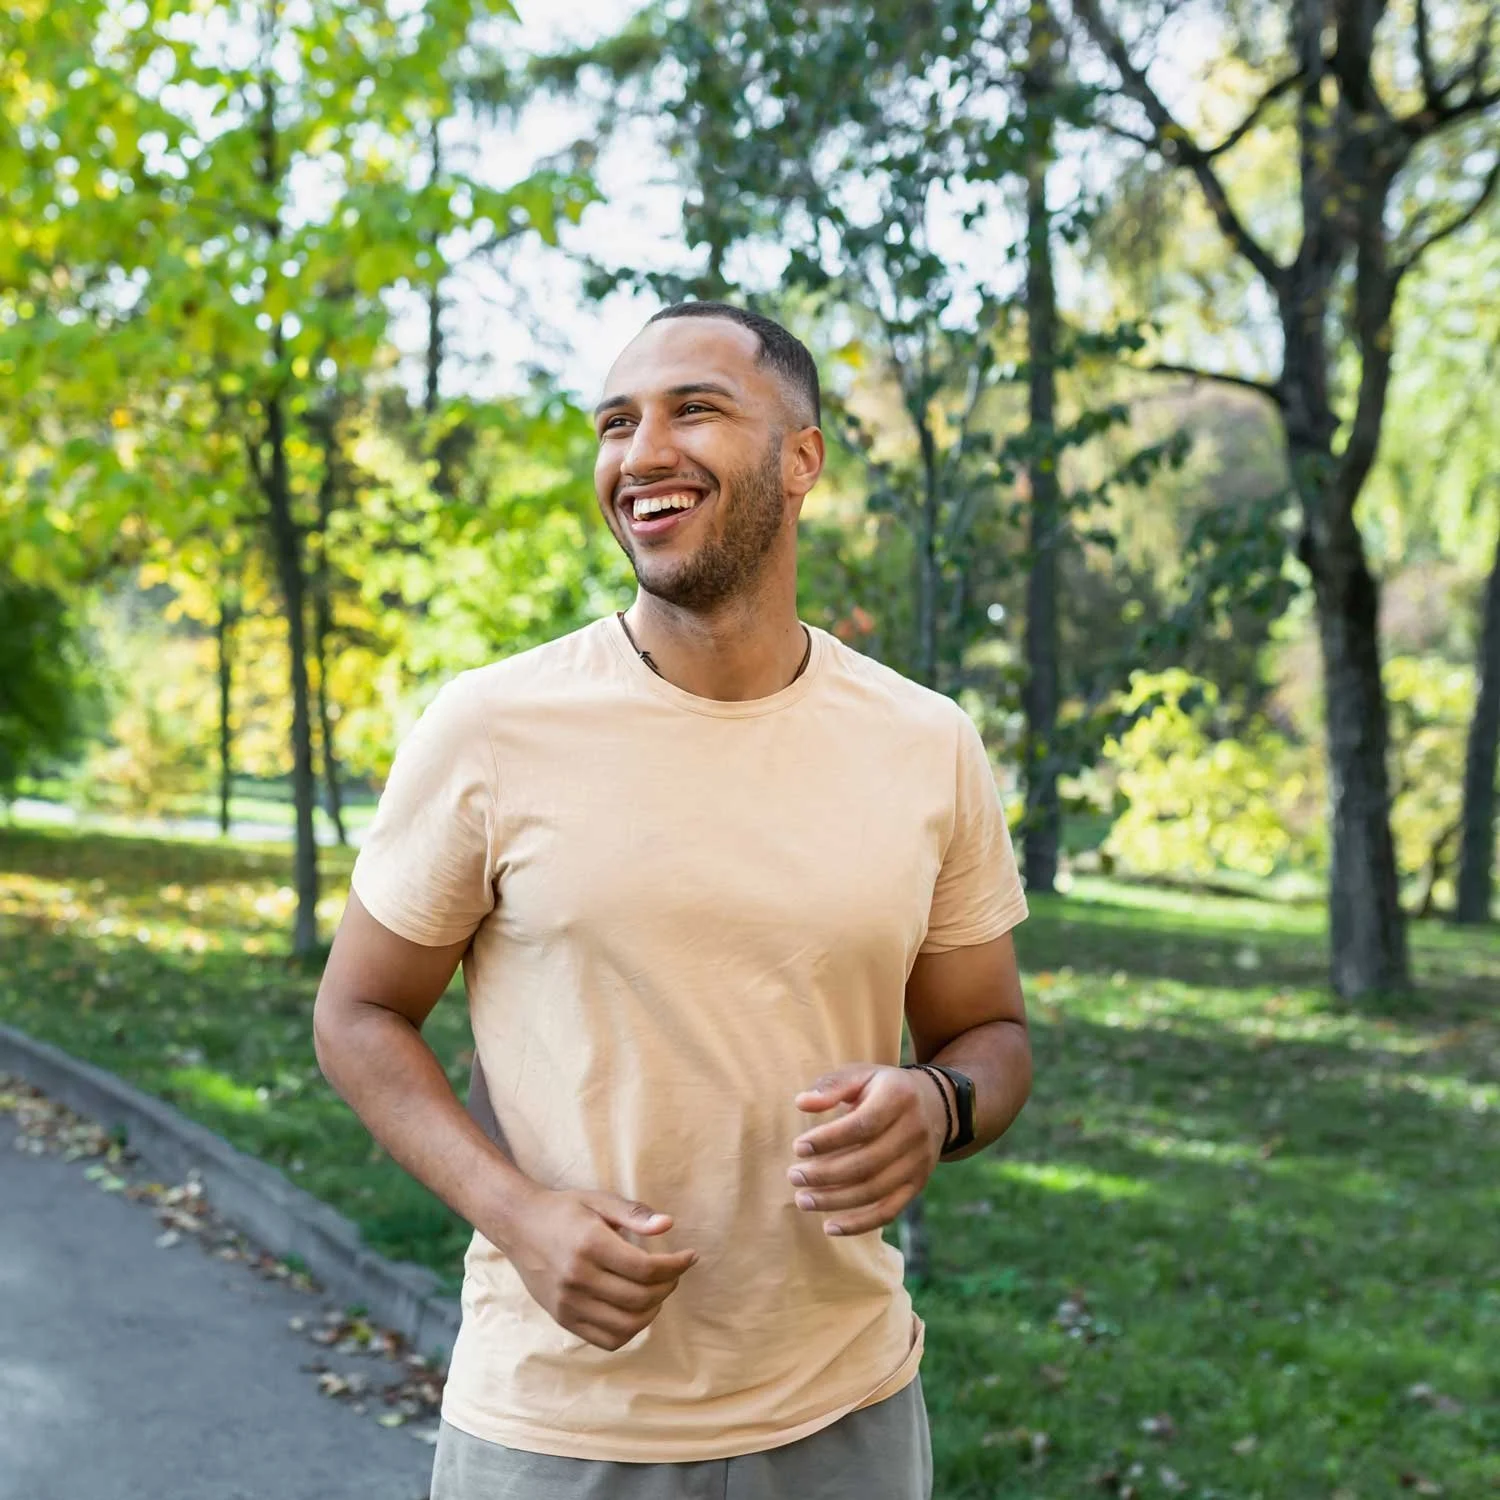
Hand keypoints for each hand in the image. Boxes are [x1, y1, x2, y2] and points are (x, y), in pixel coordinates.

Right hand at [505, 1188, 698, 1350]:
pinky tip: (636, 1309)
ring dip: (652, 1311)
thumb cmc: (565, 1209)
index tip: (690, 1257)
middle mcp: (578, 1278)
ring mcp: (568, 1303)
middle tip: (674, 1273)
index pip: (645, 1268)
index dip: (675, 1266)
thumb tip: (668, 1226)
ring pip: (626, 1325)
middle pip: (639, 1298)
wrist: (519, 1226)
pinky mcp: (563, 1319)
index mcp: (590, 1245)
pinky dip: (630, 1329)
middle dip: (668, 1287)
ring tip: (658, 1292)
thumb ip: (634, 1213)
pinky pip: (606, 1339)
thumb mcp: (599, 1200)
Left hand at [788, 1064, 947, 1236]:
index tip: (798, 1147)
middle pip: (867, 1162)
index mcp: (898, 1097)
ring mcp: (919, 1161)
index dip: (828, 1140)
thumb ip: (831, 1086)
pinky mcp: (917, 1185)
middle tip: (794, 1176)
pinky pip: (889, 1211)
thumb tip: (801, 1103)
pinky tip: (830, 1226)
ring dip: (835, 1200)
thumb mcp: (861, 1075)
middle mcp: (914, 1131)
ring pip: (875, 1190)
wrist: (934, 1105)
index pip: (862, 1125)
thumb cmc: (883, 1089)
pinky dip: (859, 1224)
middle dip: (825, 1174)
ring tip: (803, 1200)